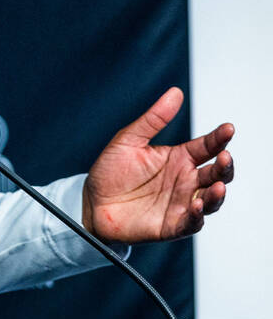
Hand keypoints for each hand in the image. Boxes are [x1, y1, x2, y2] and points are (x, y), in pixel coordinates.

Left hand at [83, 87, 233, 243]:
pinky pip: (191, 223)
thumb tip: (175, 93)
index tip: (228, 128)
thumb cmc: (111, 171)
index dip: (219, 138)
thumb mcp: (129, 140)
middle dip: (225, 166)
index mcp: (179, 158)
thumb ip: (154, 119)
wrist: (91, 202)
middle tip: (224, 156)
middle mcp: (185, 180)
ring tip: (218, 185)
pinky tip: (197, 206)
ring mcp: (181, 203)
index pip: (206, 147)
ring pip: (211, 200)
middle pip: (216, 174)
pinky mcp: (172, 225)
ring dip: (217, 193)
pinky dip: (198, 216)